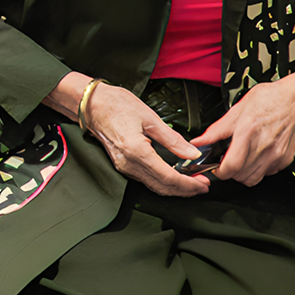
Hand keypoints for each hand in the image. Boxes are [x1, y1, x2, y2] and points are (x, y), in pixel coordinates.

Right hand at [75, 82, 211, 198]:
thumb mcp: (150, 118)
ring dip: (174, 188)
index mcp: (136, 151)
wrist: (91, 104)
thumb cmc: (116, 105)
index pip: (168, 177)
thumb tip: (192, 153)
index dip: (188, 183)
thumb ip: (172, 139)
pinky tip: (173, 177)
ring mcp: (124, 167)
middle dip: (185, 190)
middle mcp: (129, 164)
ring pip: (154, 186)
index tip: (202, 183)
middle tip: (203, 187)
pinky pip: (146, 180)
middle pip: (162, 187)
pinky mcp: (122, 165)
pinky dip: (162, 182)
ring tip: (192, 184)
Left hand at [191, 70, 294, 186]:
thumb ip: (217, 129)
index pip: (231, 166)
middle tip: (226, 161)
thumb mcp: (238, 108)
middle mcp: (264, 146)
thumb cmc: (271, 99)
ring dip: (242, 174)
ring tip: (240, 159)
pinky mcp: (284, 160)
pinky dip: (257, 170)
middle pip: (240, 176)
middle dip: (229, 172)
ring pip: (253, 179)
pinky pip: (266, 174)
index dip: (219, 171)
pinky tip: (255, 156)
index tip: (215, 167)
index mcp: (248, 131)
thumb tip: (199, 141)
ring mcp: (276, 155)